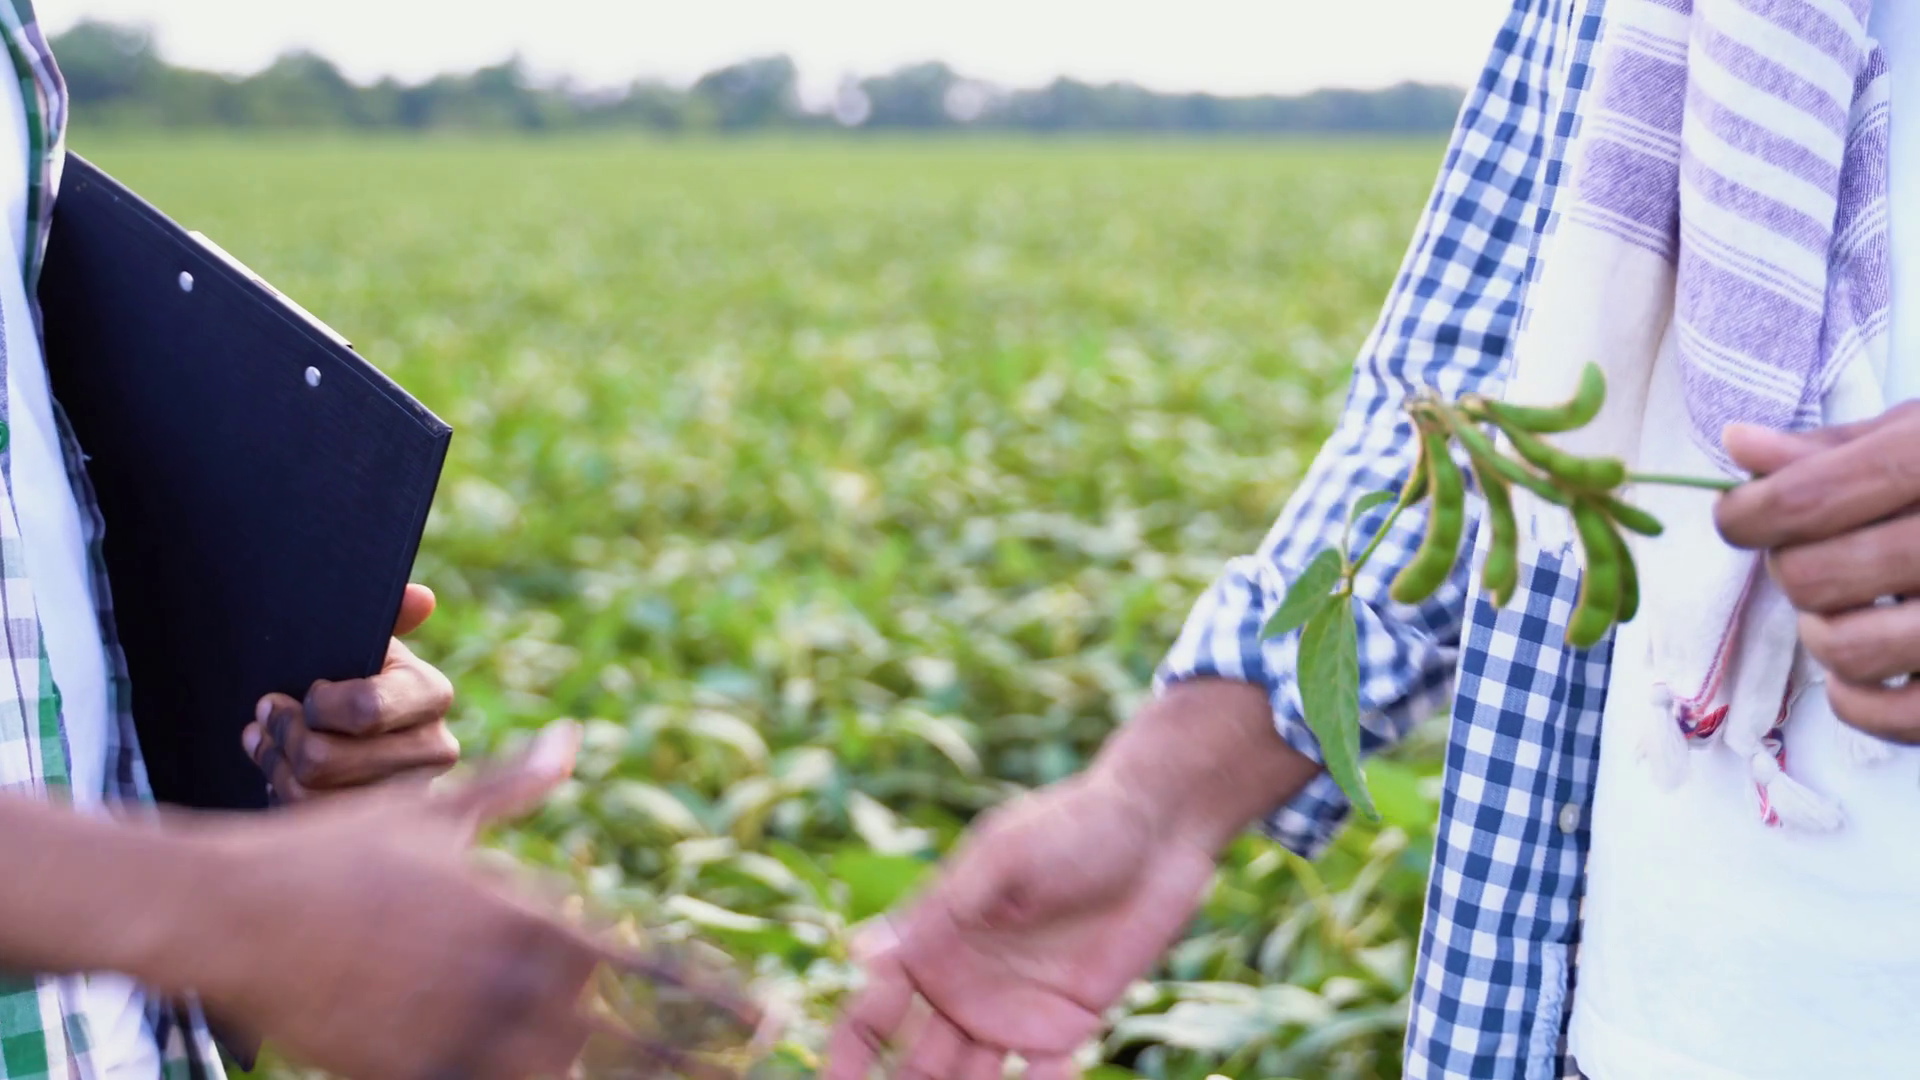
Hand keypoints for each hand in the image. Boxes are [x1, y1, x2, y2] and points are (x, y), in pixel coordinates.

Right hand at [170, 722, 753, 1079]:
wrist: (229, 913)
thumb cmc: (335, 853)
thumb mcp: (434, 812)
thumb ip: (514, 788)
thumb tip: (571, 739)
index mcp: (529, 914)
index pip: (650, 965)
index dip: (715, 999)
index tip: (763, 1014)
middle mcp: (508, 982)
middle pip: (630, 1044)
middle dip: (697, 1064)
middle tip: (754, 1069)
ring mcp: (459, 1038)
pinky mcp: (410, 1075)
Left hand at [243, 583, 458, 800]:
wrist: (354, 728)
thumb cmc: (353, 674)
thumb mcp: (365, 642)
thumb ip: (388, 616)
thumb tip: (420, 598)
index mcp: (433, 693)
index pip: (364, 709)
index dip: (316, 704)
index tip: (305, 692)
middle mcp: (436, 749)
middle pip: (324, 759)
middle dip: (283, 733)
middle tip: (267, 716)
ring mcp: (407, 796)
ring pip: (309, 794)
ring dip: (275, 763)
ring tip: (269, 742)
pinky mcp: (376, 829)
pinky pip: (307, 821)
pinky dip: (280, 792)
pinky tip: (279, 771)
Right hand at [826, 770, 1215, 1079]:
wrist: (1161, 827)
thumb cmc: (1072, 825)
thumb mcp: (1002, 861)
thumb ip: (939, 912)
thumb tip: (860, 952)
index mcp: (934, 942)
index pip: (873, 1008)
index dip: (850, 1052)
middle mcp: (965, 984)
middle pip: (915, 1059)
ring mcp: (1015, 1009)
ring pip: (968, 1079)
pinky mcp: (1071, 1024)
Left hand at [1717, 403, 1919, 740]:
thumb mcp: (1917, 440)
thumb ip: (1830, 452)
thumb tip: (1739, 444)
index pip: (1804, 499)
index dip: (1747, 514)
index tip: (1741, 517)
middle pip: (1812, 577)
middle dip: (1791, 570)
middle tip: (1813, 559)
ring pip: (1844, 649)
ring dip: (1820, 633)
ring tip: (1841, 609)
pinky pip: (1890, 714)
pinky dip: (1855, 699)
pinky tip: (1863, 666)